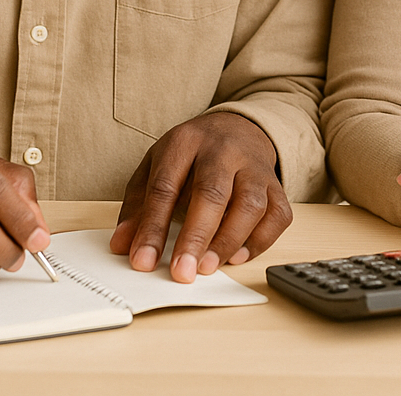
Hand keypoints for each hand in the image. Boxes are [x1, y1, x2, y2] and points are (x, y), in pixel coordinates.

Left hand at [109, 111, 290, 282]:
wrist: (238, 128)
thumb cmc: (192, 154)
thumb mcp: (156, 166)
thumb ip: (138, 205)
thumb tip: (122, 245)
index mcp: (185, 142)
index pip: (166, 186)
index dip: (152, 227)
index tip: (143, 261)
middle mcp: (223, 151)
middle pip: (212, 193)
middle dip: (196, 237)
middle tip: (182, 272)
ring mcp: (254, 167)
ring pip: (250, 204)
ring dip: (228, 241)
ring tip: (207, 267)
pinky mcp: (276, 185)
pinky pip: (277, 215)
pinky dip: (260, 240)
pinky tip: (237, 256)